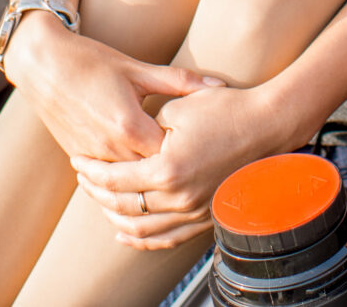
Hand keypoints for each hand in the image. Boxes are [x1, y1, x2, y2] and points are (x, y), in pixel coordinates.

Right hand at [2, 18, 221, 166]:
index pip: (170, 156)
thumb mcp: (137, 69)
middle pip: (150, 176)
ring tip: (172, 181)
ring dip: (146, 182)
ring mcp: (91, 157)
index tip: (206, 150)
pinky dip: (122, 181)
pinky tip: (139, 179)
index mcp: (130, 126)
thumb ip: (180, 82)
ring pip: (126, 185)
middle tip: (196, 171)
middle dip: (171, 172)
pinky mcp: (77, 157)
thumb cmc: (92, 61)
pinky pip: (105, 181)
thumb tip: (220, 85)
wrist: (42, 63)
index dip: (188, 154)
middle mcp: (110, 149)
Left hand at [70, 82, 299, 249]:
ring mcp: (195, 211)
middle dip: (97, 193)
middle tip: (84, 179)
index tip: (78, 161)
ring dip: (115, 218)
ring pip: (142, 229)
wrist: (268, 124)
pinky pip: (167, 238)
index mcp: (167, 169)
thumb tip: (125, 145)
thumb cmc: (225, 109)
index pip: (114, 179)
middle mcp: (180, 198)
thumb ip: (146, 130)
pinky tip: (126, 233)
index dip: (91, 170)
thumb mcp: (176, 107)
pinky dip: (143, 239)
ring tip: (101, 202)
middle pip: (123, 206)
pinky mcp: (207, 216)